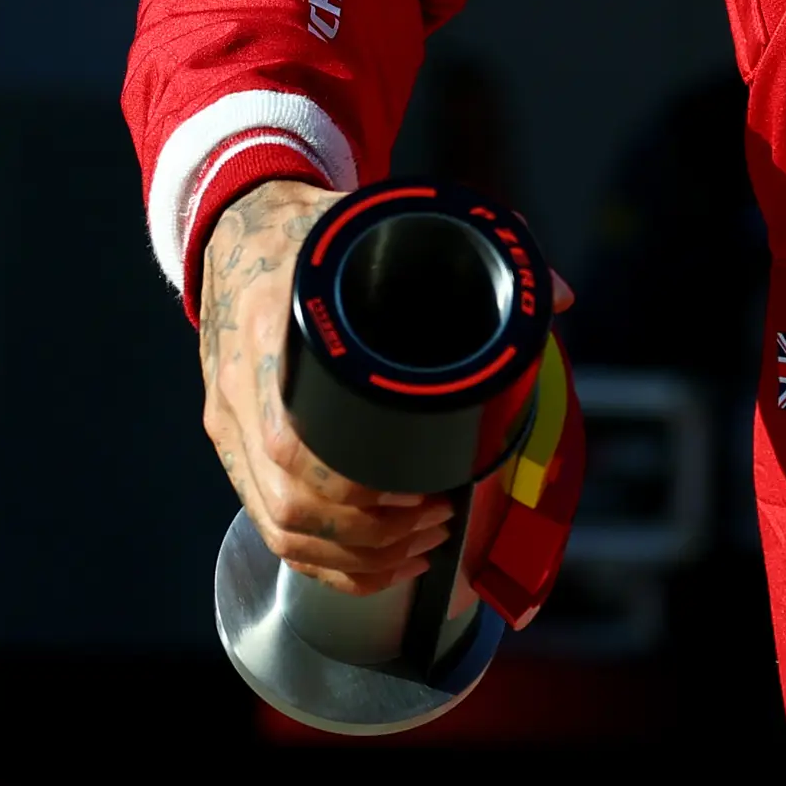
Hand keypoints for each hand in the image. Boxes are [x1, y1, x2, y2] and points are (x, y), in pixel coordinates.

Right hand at [197, 178, 453, 595]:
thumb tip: (557, 296)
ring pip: (279, 523)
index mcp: (273, 327)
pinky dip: (323, 560)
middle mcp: (239, 384)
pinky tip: (375, 563)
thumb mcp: (381, 221)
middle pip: (290, 498)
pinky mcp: (229, 443)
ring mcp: (228, 420)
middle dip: (373, 530)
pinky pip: (267, 524)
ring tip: (422, 544)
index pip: (294, 438)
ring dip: (353, 553)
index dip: (353, 485)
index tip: (419, 489)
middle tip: (441, 518)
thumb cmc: (313, 230)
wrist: (237, 227)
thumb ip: (471, 249)